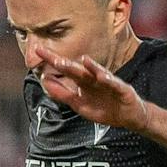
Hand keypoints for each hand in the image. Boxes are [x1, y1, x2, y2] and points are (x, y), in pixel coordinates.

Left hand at [30, 49, 149, 132]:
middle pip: (76, 69)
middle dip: (62, 62)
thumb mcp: (79, 105)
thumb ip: (63, 94)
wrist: (129, 117)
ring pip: (94, 73)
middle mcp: (93, 79)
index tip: (37, 50)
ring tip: (73, 61)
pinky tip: (100, 74)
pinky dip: (107, 79)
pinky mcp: (121, 89)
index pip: (65, 70)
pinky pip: (113, 83)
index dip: (52, 60)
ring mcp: (107, 83)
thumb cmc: (105, 108)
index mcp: (82, 82)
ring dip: (84, 67)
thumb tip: (45, 82)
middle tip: (48, 53)